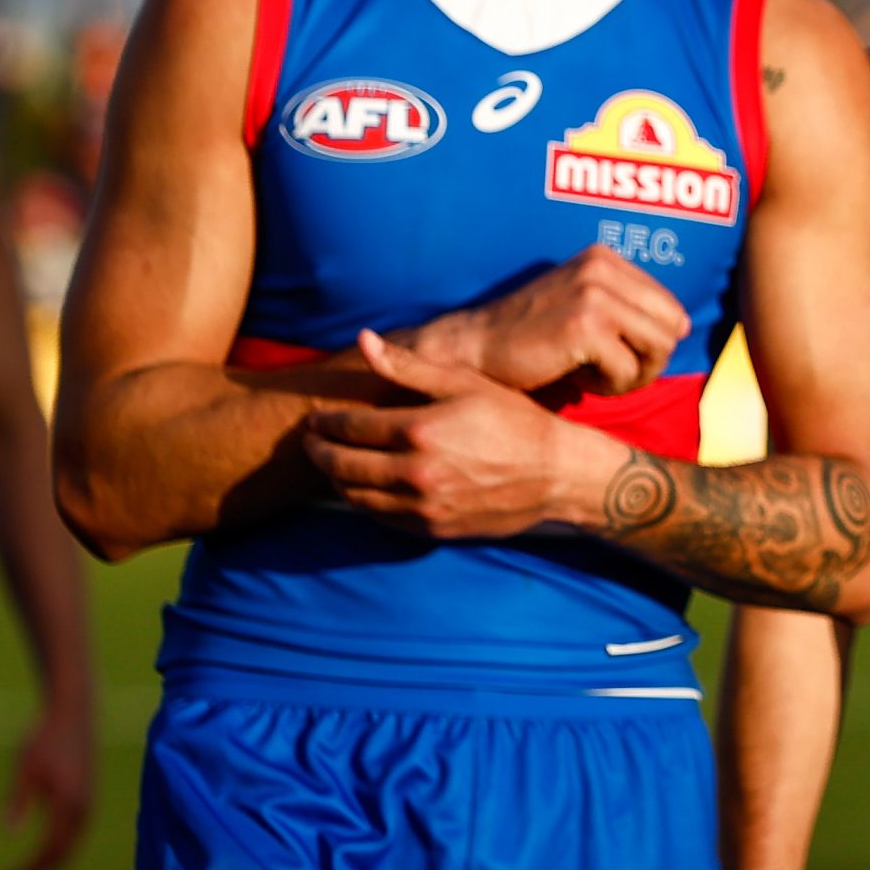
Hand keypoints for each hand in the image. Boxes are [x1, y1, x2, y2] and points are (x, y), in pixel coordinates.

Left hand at [5, 697, 91, 869]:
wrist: (73, 711)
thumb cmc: (44, 737)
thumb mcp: (24, 767)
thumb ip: (18, 799)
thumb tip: (10, 831)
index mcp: (69, 802)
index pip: (51, 850)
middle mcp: (84, 806)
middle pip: (66, 853)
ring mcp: (89, 800)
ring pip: (74, 843)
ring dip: (53, 861)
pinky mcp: (89, 793)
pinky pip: (77, 832)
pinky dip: (62, 846)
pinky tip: (46, 847)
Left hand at [303, 330, 624, 537]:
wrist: (556, 473)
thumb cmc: (514, 419)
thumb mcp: (466, 383)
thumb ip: (408, 366)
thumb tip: (363, 340)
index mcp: (421, 430)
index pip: (351, 427)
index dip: (326, 421)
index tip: (317, 418)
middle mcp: (416, 472)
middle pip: (343, 465)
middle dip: (320, 451)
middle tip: (312, 441)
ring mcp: (423, 506)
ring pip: (355, 496)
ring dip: (335, 480)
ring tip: (333, 464)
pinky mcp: (432, 529)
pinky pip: (380, 518)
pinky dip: (363, 503)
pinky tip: (364, 489)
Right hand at [410, 246, 691, 396]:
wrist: (473, 351)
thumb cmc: (530, 339)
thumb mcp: (582, 306)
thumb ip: (627, 308)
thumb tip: (684, 326)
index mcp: (605, 259)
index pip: (670, 307)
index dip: (651, 342)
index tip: (615, 353)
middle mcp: (603, 268)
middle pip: (672, 328)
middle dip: (649, 360)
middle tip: (611, 373)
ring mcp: (595, 294)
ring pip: (658, 349)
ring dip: (632, 375)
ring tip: (595, 375)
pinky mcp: (585, 326)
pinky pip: (629, 370)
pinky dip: (609, 386)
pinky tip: (576, 379)